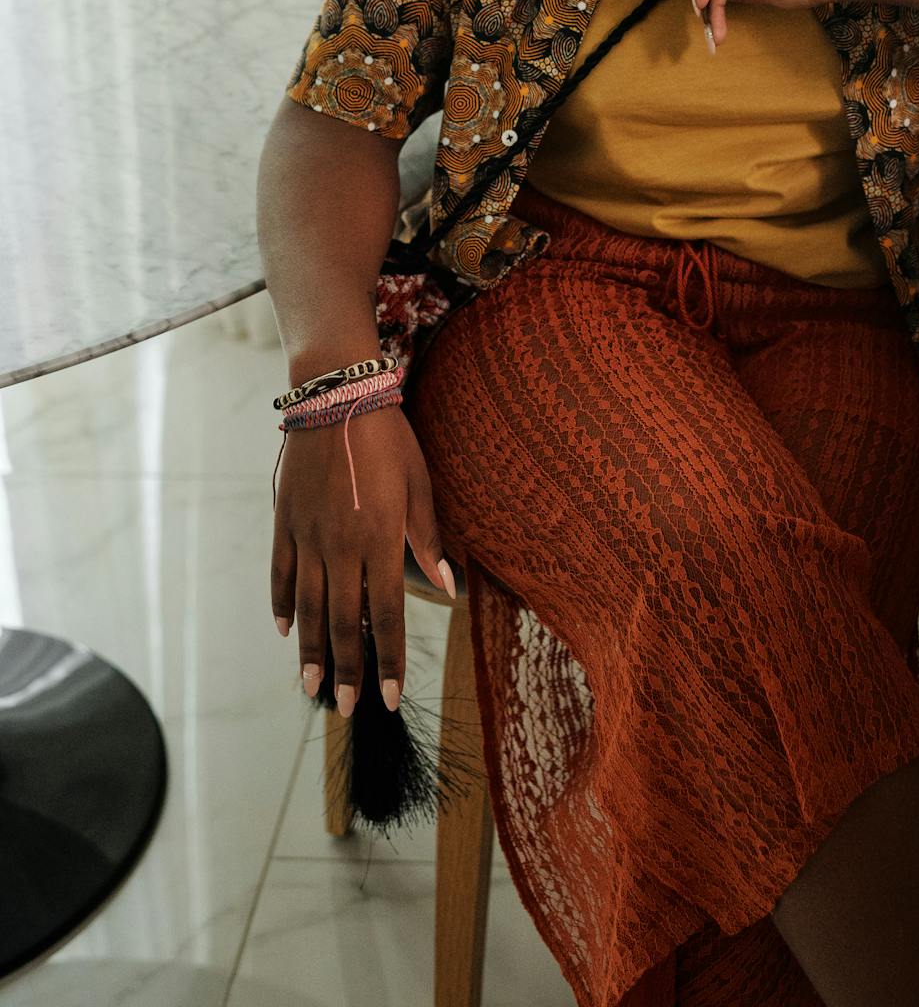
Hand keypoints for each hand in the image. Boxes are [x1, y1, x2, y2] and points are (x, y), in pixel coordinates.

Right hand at [270, 408, 456, 716]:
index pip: (385, 618)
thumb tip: (448, 588)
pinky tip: (286, 632)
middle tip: (346, 709)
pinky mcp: (285, 524)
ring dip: (311, 653)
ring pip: (309, 609)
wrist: (336, 398)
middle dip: (347, 671)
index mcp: (379, 541)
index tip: (390, 696)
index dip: (388, 661)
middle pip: (343, 624)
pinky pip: (281, 575)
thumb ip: (428, 541)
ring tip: (312, 689)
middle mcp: (340, 548)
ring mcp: (307, 538)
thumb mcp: (419, 486)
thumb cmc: (388, 440)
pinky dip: (283, 606)